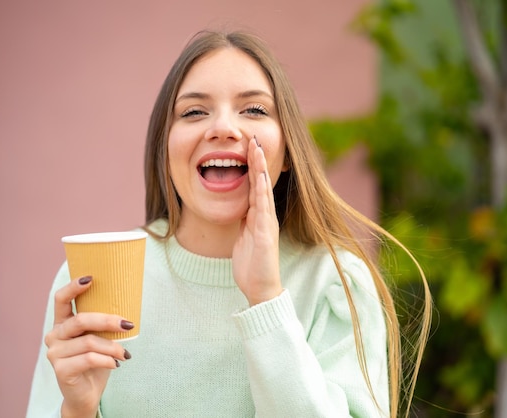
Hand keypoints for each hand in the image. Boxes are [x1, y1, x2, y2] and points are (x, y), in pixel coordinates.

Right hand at [44, 276, 132, 416]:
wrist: (87, 395)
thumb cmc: (96, 362)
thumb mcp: (100, 339)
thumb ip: (103, 325)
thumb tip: (127, 311)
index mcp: (63, 323)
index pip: (61, 299)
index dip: (73, 287)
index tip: (91, 278)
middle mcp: (54, 335)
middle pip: (81, 320)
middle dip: (108, 320)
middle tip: (128, 325)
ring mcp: (54, 353)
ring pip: (89, 342)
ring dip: (113, 347)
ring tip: (125, 354)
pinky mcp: (61, 370)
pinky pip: (88, 359)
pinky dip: (107, 360)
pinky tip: (115, 364)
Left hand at [232, 136, 282, 305]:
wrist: (260, 288)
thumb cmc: (252, 264)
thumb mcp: (244, 235)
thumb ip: (244, 220)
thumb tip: (239, 206)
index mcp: (259, 215)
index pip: (255, 184)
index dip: (252, 164)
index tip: (248, 145)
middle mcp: (265, 216)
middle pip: (261, 182)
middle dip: (258, 159)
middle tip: (254, 137)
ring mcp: (266, 224)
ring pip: (263, 191)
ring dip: (260, 169)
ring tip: (256, 149)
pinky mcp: (265, 235)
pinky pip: (262, 210)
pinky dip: (261, 193)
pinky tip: (258, 179)